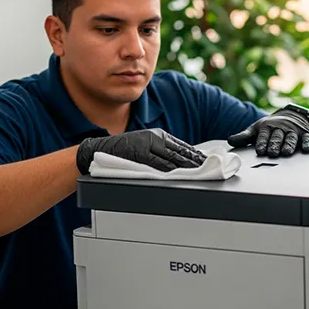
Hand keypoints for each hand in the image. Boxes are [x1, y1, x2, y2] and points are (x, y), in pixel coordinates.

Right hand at [76, 128, 206, 173]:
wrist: (99, 149)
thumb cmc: (122, 150)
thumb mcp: (143, 145)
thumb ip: (160, 151)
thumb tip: (178, 161)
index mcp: (157, 135)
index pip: (182, 145)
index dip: (195, 154)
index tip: (206, 160)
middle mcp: (154, 138)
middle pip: (180, 150)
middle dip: (196, 160)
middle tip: (208, 167)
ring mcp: (147, 145)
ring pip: (172, 157)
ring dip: (187, 165)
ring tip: (199, 171)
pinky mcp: (139, 154)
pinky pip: (158, 163)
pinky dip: (170, 169)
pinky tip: (179, 173)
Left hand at [227, 107, 308, 156]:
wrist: (291, 115)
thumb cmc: (271, 127)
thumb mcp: (257, 129)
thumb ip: (244, 136)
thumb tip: (230, 141)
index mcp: (268, 127)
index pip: (264, 135)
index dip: (262, 143)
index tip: (260, 150)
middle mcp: (281, 128)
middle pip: (277, 137)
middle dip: (275, 145)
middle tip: (272, 153)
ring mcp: (294, 131)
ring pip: (291, 138)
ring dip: (289, 145)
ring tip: (286, 153)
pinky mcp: (306, 134)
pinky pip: (307, 138)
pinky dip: (307, 143)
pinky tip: (306, 149)